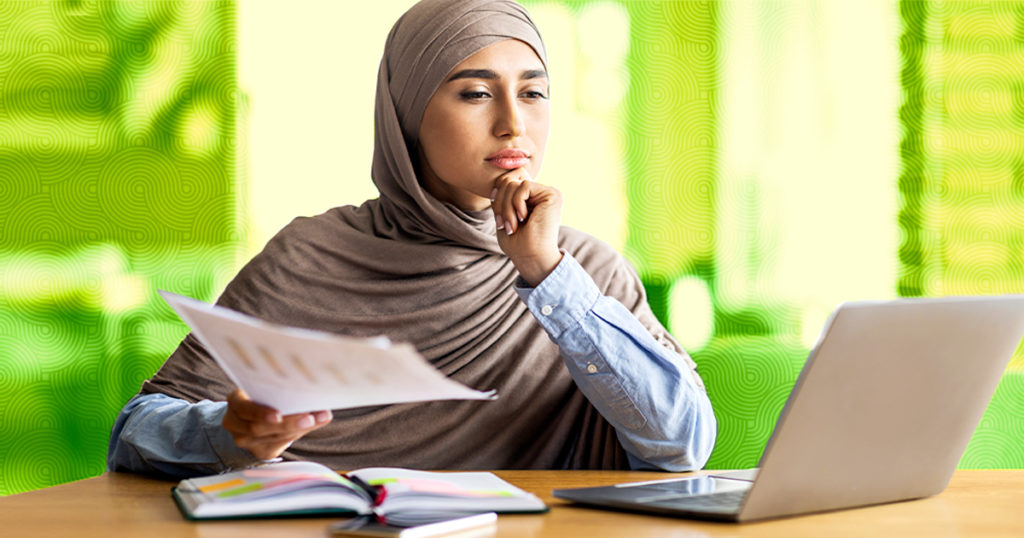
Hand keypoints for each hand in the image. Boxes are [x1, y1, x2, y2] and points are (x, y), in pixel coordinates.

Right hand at [222, 388, 331, 459]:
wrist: (250, 417)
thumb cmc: (262, 398)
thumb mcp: (264, 390)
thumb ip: (282, 389)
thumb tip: (309, 386)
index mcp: (236, 402)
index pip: (244, 408)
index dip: (260, 413)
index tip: (278, 415)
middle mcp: (235, 423)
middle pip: (259, 428)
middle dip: (288, 423)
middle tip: (309, 418)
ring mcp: (244, 440)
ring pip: (273, 438)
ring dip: (299, 428)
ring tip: (318, 419)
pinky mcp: (259, 451)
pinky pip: (280, 445)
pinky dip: (299, 433)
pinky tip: (314, 424)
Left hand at [490, 168, 563, 286]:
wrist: (530, 257)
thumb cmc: (517, 242)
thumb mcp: (503, 214)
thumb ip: (503, 195)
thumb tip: (501, 178)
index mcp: (530, 197)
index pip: (507, 180)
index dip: (497, 196)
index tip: (497, 218)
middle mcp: (541, 192)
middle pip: (508, 180)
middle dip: (500, 203)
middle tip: (503, 224)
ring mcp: (548, 192)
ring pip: (513, 183)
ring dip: (506, 207)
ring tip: (512, 225)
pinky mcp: (553, 194)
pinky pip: (523, 186)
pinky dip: (516, 204)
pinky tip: (523, 218)